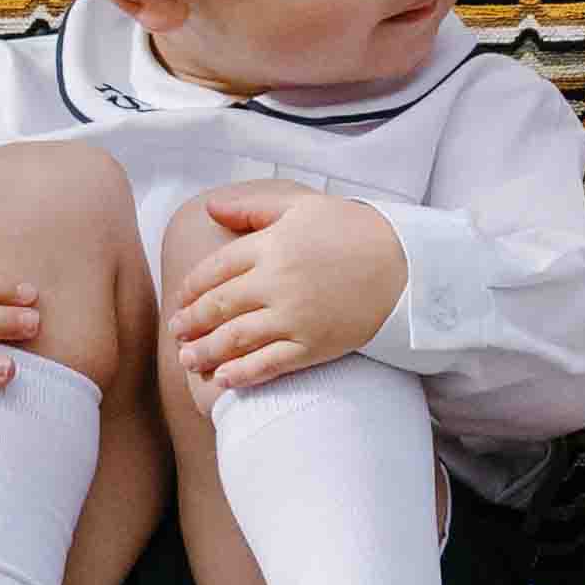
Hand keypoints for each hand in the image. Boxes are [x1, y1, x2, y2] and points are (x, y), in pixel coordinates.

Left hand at [163, 179, 402, 392]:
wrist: (407, 266)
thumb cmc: (354, 231)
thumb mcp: (302, 205)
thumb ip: (253, 207)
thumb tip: (210, 208)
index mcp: (269, 245)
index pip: (215, 270)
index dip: (192, 288)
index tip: (182, 300)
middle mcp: (275, 282)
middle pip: (219, 306)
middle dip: (192, 322)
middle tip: (177, 332)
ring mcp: (294, 316)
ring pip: (236, 338)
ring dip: (206, 352)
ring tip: (188, 360)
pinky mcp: (313, 345)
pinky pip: (269, 364)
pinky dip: (242, 374)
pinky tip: (224, 379)